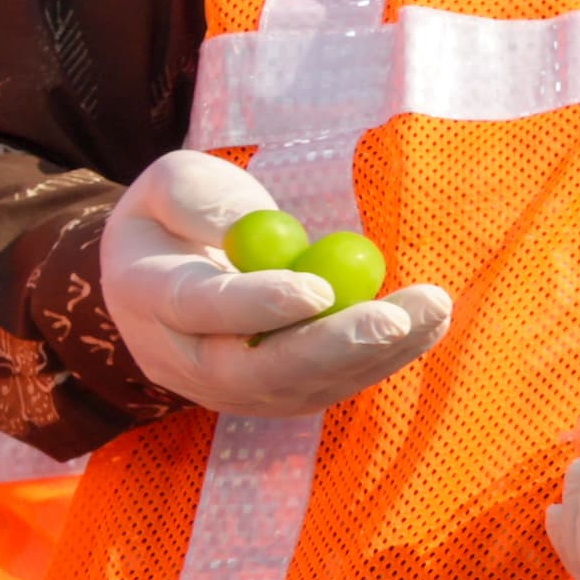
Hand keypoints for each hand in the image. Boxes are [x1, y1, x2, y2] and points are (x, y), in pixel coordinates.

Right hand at [102, 151, 450, 417]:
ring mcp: (229, 388)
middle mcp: (184, 359)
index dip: (259, 304)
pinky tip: (427, 325)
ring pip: (304, 386)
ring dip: (375, 353)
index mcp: (147, 296)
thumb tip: (256, 225)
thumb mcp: (172, 183)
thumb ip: (200, 198)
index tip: (319, 289)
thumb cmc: (175, 218)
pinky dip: (382, 359)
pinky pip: (329, 385)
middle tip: (395, 317)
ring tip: (433, 309)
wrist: (163, 274)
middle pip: (260, 369)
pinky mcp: (274, 396)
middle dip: (334, 346)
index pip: (202, 309)